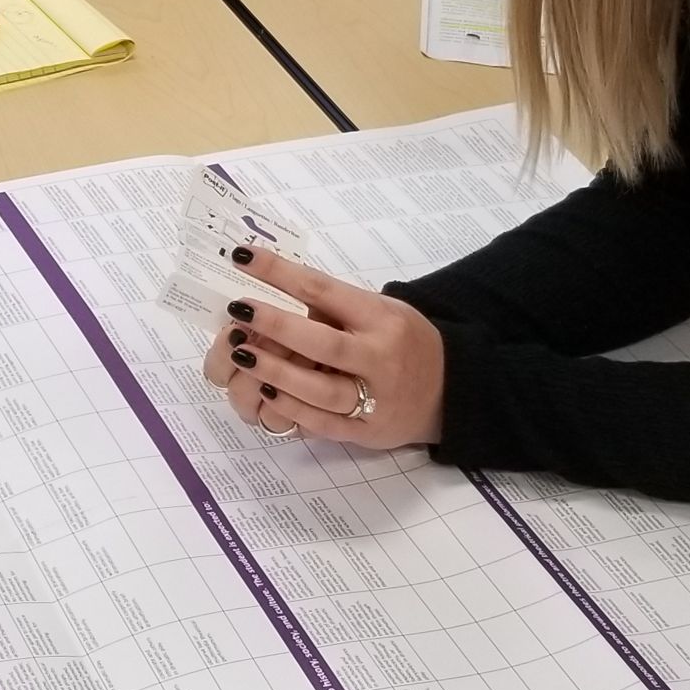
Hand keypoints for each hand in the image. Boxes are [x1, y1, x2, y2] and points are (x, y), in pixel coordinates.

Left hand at [202, 246, 444, 450]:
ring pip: (322, 390)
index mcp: (382, 318)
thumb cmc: (403, 340)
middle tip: (239, 310)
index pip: (326, 291)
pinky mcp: (368, 432)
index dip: (281, 273)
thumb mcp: (382, 310)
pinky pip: (325, 424)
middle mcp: (381, 358)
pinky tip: (265, 392)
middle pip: (326, 344)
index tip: (244, 257)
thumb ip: (337, 307)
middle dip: (278, 327)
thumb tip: (273, 289)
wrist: (450, 390)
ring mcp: (376, 399)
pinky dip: (292, 408)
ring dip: (277, 372)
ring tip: (242, 354)